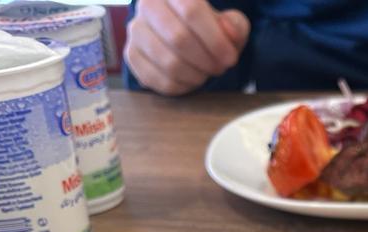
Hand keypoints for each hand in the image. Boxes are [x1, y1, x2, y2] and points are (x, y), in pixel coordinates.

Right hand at [125, 0, 249, 95]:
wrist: (181, 34)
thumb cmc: (207, 28)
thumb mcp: (228, 23)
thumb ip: (235, 25)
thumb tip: (230, 32)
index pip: (192, 11)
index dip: (215, 40)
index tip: (230, 58)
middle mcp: (147, 3)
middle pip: (179, 38)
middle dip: (206, 61)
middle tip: (218, 68)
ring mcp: (136, 29)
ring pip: (168, 62)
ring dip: (195, 75)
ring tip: (205, 73)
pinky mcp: (131, 54)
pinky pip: (157, 80)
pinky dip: (180, 86)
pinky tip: (190, 80)